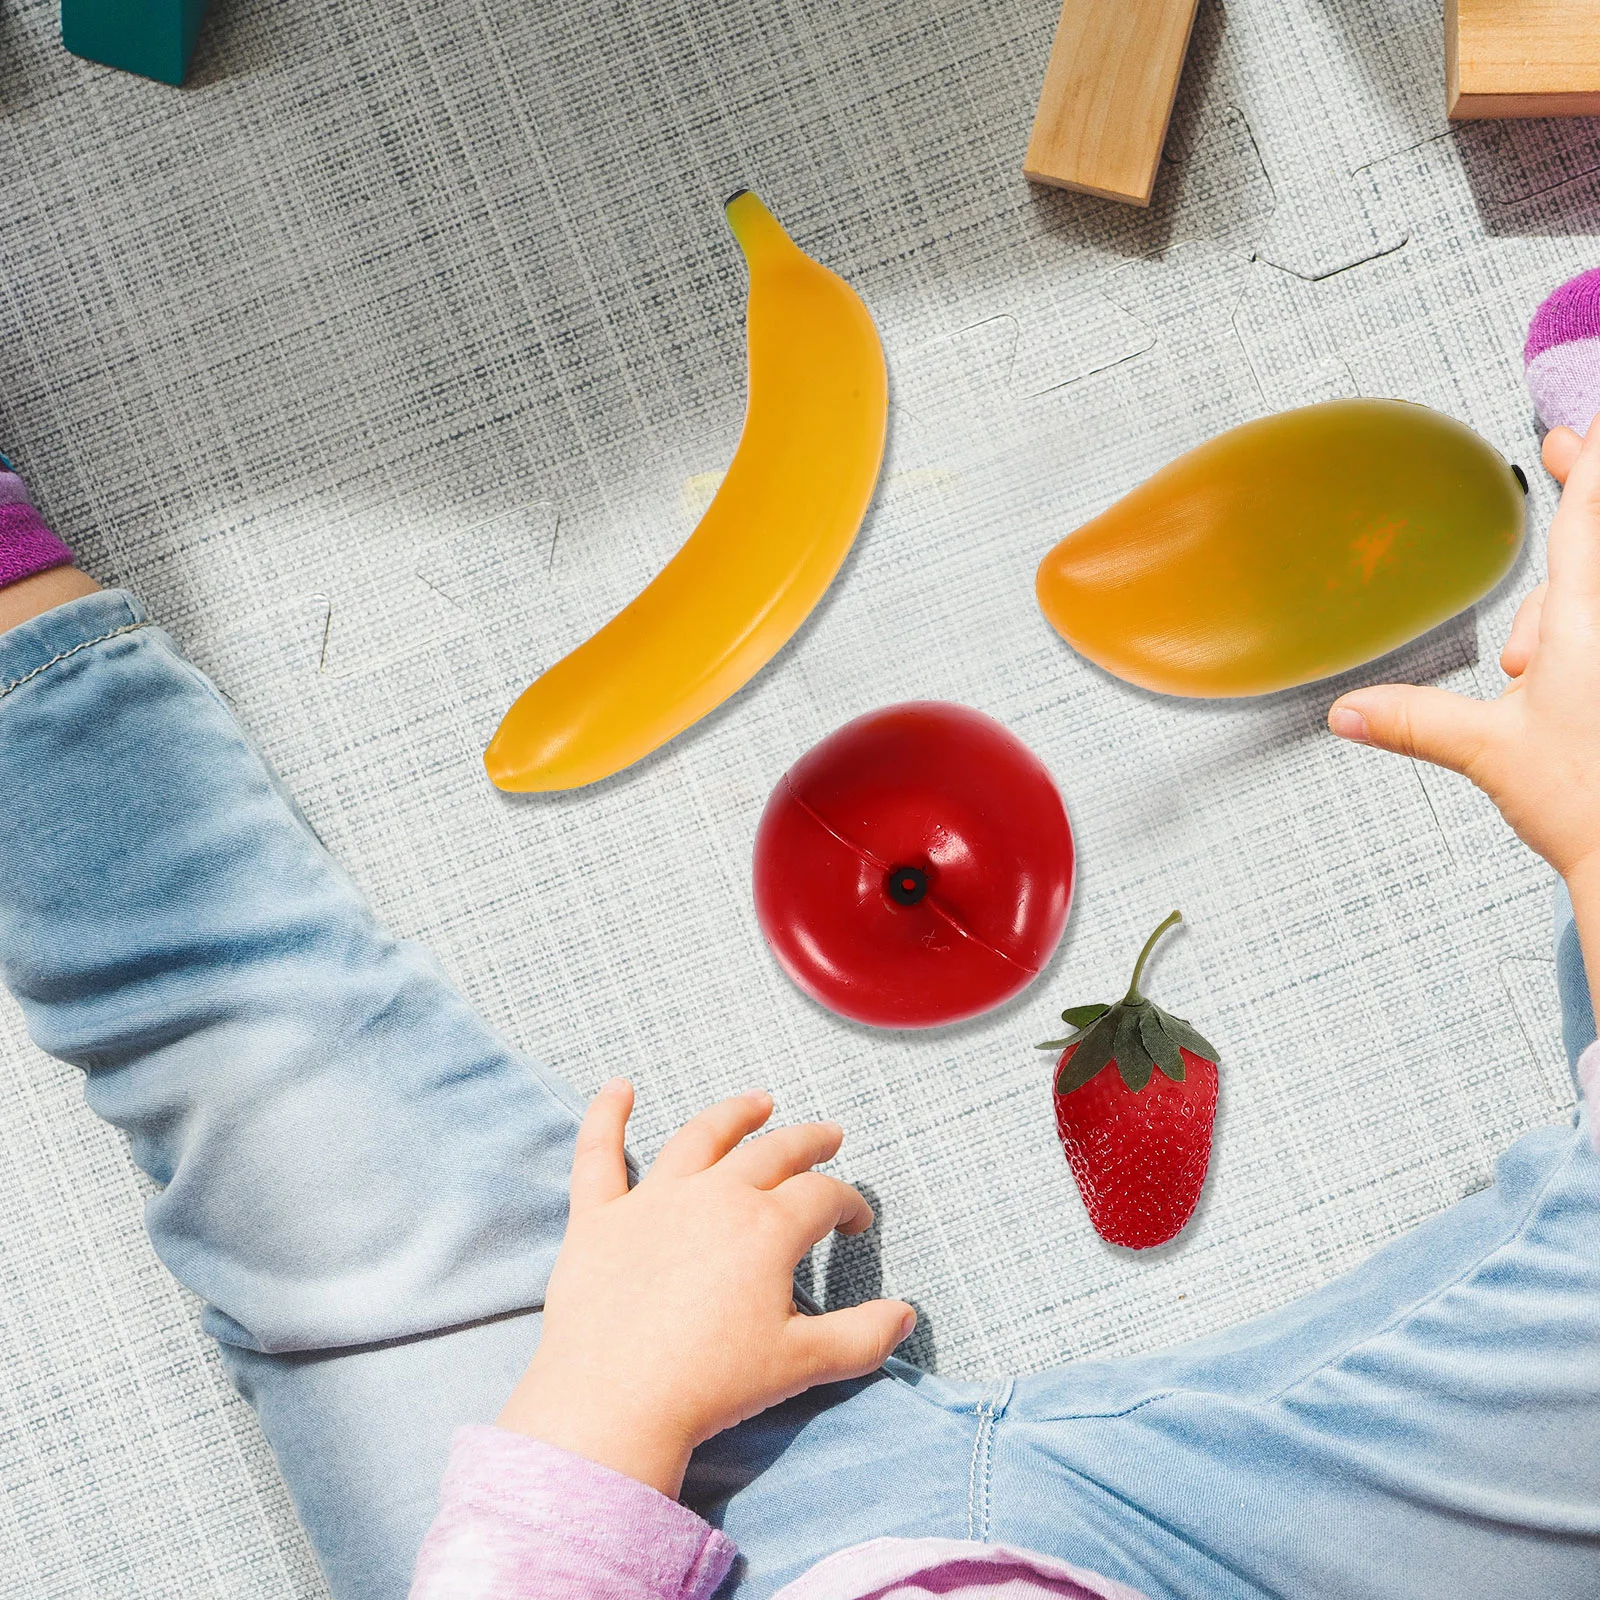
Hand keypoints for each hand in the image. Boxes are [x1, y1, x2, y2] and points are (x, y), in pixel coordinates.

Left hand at [496, 1082, 914, 1497]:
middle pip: (771, 1153)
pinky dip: (606, 1115)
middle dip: (807, 1142)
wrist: (615, 1404)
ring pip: (700, 1138)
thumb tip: (904, 1316)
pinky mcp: (599, 1218)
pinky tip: (617, 1088)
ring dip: (734, 1115)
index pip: (822, 1197)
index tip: (855, 1222)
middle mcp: (714, 1197)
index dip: (847, 1204)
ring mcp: (653, 1201)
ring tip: (757, 1102)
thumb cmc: (711, 1385)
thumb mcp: (802, 1364)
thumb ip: (861, 1338)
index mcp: (767, 1228)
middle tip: (828, 1136)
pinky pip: (599, 1154)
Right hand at [1327, 424, 1599, 888]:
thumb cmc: (1588, 804)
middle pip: (1583, 576)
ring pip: (1589, 613)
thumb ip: (1412, 720)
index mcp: (1583, 625)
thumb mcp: (1487, 752)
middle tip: (1521, 666)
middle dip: (1545, 613)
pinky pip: (1594, 642)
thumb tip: (1348, 711)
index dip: (1581, 462)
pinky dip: (1575, 661)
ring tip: (1545, 700)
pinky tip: (1574, 709)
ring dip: (1565, 644)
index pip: (1587, 514)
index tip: (1573, 435)